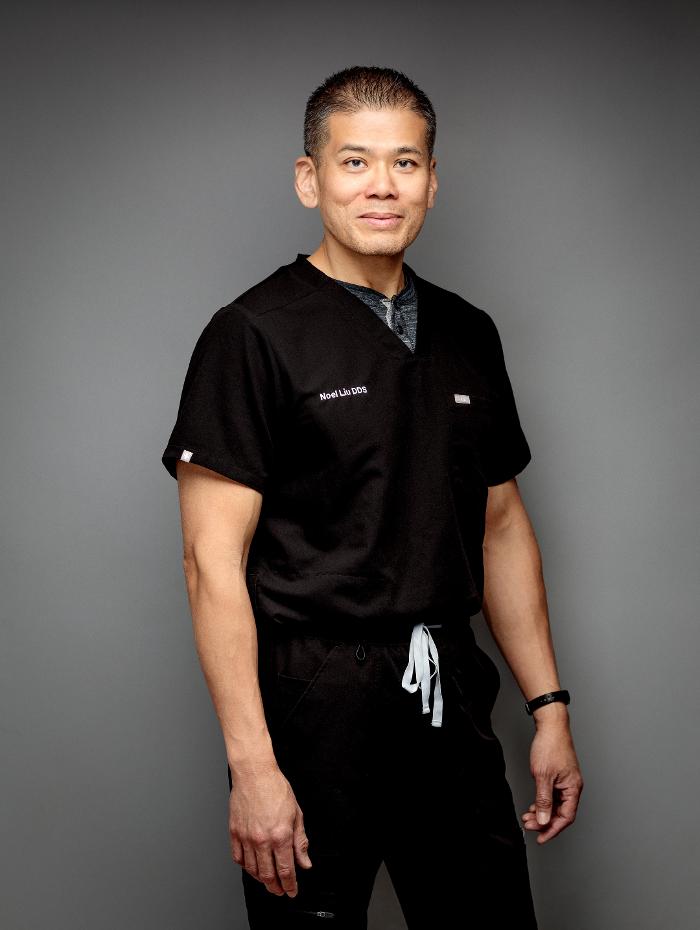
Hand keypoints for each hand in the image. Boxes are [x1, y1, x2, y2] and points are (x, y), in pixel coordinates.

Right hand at [229, 765, 312, 896]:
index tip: (292, 891)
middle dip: (276, 887)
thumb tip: (305, 862)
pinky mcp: (234, 833)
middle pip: (268, 875)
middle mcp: (262, 840)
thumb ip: (300, 841)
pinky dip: (246, 867)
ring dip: (261, 880)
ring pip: (252, 870)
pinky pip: (238, 858)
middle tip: (280, 891)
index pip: (286, 871)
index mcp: (280, 835)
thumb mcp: (296, 814)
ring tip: (268, 881)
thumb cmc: (276, 788)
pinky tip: (252, 867)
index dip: (290, 885)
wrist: (254, 773)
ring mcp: (246, 837)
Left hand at [522, 721, 583, 843]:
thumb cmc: (550, 746)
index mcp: (573, 789)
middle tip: (528, 824)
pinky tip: (534, 805)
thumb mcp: (543, 776)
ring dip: (542, 812)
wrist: (550, 725)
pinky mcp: (559, 776)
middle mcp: (572, 787)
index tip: (540, 838)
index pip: (566, 817)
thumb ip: (544, 800)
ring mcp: (566, 781)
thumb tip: (544, 821)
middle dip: (544, 821)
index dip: (553, 830)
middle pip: (561, 813)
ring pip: (556, 805)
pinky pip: (553, 796)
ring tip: (527, 816)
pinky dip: (543, 802)